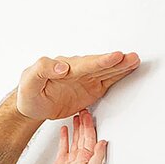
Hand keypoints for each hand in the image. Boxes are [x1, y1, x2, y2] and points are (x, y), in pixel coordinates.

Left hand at [17, 51, 140, 120]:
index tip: (114, 57)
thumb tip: (62, 67)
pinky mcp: (90, 90)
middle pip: (100, 66)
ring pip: (106, 72)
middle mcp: (77, 71)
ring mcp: (85, 80)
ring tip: (135, 60)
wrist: (32, 106)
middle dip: (116, 62)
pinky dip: (119, 76)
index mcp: (64, 67)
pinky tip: (129, 70)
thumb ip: (43, 69)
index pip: (85, 64)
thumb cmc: (28, 93)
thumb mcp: (30, 80)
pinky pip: (107, 82)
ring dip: (121, 67)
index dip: (100, 61)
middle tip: (131, 57)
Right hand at [47, 109, 106, 163]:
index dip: (89, 125)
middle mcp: (80, 156)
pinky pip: (63, 145)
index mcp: (88, 157)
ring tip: (75, 116)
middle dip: (83, 122)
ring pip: (74, 138)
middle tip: (82, 110)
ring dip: (75, 127)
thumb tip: (104, 142)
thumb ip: (98, 155)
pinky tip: (64, 129)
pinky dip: (64, 136)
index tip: (88, 115)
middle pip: (83, 135)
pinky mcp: (61, 160)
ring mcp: (71, 157)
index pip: (89, 137)